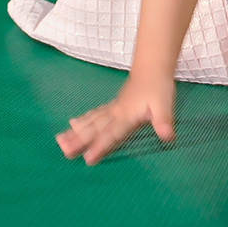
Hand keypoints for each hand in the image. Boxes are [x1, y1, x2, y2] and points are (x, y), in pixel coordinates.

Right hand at [55, 75, 175, 164]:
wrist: (152, 67)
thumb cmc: (159, 87)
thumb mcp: (165, 104)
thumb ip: (163, 121)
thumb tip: (167, 137)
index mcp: (127, 115)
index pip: (112, 133)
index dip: (100, 146)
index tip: (87, 159)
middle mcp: (116, 112)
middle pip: (95, 128)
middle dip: (79, 140)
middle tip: (63, 150)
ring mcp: (113, 108)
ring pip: (91, 121)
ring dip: (75, 131)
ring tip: (60, 140)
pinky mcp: (112, 106)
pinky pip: (94, 114)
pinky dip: (83, 120)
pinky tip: (72, 124)